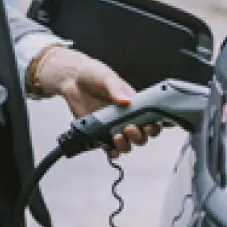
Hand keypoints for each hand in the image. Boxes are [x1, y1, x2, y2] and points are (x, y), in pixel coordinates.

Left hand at [35, 47, 161, 157]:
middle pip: (141, 135)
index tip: (148, 126)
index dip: (153, 126)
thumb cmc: (94, 74)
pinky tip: (110, 149)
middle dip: (138, 136)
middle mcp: (125, 117)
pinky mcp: (100, 133)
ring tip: (117, 137)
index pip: (150, 119)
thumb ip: (116, 90)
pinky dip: (112, 152)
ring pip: (127, 144)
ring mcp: (113, 126)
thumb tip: (126, 101)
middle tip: (129, 128)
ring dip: (125, 145)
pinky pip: (109, 148)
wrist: (73, 79)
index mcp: (133, 103)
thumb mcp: (107, 78)